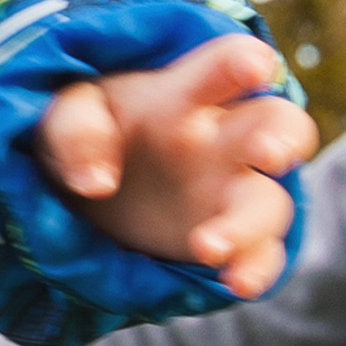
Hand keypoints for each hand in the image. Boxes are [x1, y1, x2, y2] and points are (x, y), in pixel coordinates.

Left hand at [34, 34, 317, 296]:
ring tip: (207, 246)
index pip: (222, 64)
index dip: (242, 62)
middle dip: (283, 136)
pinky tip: (236, 282)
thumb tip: (98, 182)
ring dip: (247, 224)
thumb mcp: (63, 115)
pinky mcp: (231, 240)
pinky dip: (256, 268)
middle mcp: (221, 138)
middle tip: (269, 152)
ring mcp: (230, 191)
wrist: (86, 193)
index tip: (252, 66)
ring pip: (270, 202)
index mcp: (183, 93)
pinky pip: (262, 255)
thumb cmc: (86, 132)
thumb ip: (76, 129)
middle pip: (277, 125)